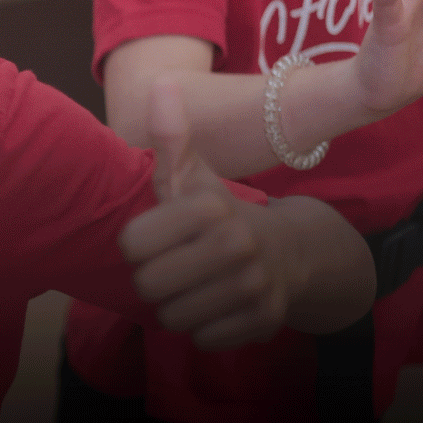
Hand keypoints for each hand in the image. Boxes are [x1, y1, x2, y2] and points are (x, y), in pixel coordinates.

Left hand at [122, 82, 299, 349]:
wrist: (290, 252)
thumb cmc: (218, 213)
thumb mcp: (192, 173)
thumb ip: (172, 135)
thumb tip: (161, 83)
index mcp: (210, 208)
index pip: (132, 246)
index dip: (136, 244)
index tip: (154, 236)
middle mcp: (236, 247)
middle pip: (148, 285)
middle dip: (152, 279)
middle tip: (170, 265)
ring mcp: (253, 287)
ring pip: (173, 317)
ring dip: (175, 306)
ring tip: (192, 284)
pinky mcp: (263, 322)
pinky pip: (203, 340)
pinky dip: (203, 328)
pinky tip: (215, 305)